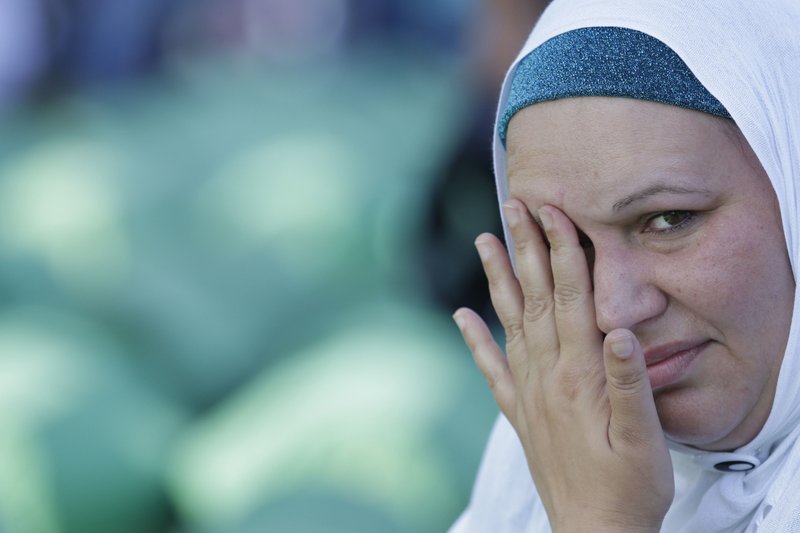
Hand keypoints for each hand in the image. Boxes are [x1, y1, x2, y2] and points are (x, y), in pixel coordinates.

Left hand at [453, 199, 673, 531]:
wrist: (595, 531)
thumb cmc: (629, 486)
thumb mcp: (644, 437)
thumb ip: (629, 383)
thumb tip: (618, 329)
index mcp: (580, 375)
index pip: (569, 298)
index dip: (561, 252)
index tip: (551, 211)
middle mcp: (546, 376)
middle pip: (535, 298)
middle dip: (526, 247)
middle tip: (513, 204)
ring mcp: (528, 392)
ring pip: (509, 322)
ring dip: (497, 279)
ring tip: (484, 240)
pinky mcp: (519, 412)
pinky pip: (491, 369)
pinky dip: (474, 339)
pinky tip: (460, 316)